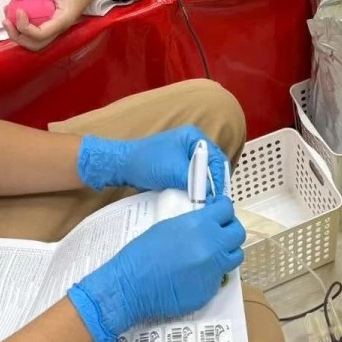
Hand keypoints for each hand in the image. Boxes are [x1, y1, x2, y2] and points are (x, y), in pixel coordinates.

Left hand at [5, 0, 107, 50]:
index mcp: (63, 22)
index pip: (40, 35)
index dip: (25, 27)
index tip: (19, 9)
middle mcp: (59, 29)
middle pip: (35, 45)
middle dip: (17, 36)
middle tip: (6, 20)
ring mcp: (55, 27)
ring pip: (35, 41)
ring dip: (18, 34)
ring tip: (8, 17)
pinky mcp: (52, 22)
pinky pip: (36, 30)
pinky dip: (23, 26)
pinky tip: (16, 12)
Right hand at [69, 197, 245, 341]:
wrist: (131, 286)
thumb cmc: (142, 253)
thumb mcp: (168, 226)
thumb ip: (193, 223)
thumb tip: (205, 222)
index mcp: (200, 224)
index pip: (227, 210)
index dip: (223, 209)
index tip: (220, 211)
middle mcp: (212, 246)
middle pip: (238, 233)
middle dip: (230, 230)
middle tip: (220, 232)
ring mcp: (214, 269)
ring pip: (235, 256)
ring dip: (226, 252)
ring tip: (213, 254)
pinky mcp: (210, 290)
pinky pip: (220, 277)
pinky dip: (212, 273)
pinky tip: (196, 274)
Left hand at [78, 126, 228, 192]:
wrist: (122, 166)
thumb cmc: (147, 163)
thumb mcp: (174, 171)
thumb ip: (194, 181)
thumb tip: (210, 195)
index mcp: (194, 137)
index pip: (216, 158)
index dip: (219, 178)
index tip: (218, 196)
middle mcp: (192, 145)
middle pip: (211, 167)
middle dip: (212, 184)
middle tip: (214, 202)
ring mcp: (185, 156)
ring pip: (202, 175)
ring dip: (203, 188)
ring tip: (206, 204)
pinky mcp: (178, 167)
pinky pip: (192, 179)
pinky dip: (194, 189)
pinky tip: (195, 200)